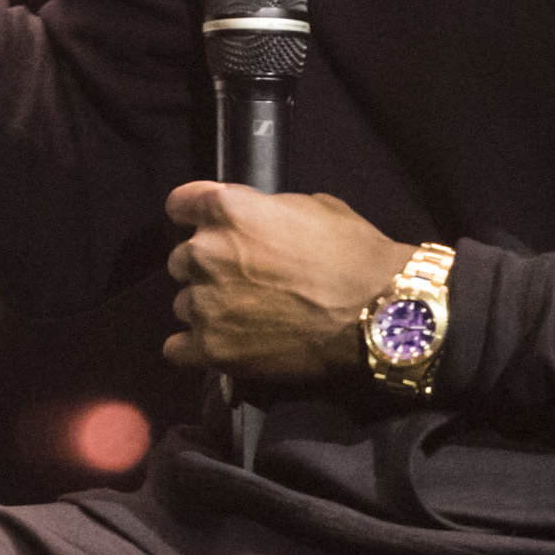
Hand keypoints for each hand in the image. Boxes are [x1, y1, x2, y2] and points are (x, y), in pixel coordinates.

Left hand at [161, 183, 415, 383]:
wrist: (379, 312)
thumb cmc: (352, 253)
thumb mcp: (309, 206)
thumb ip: (264, 211)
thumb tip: (253, 222)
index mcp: (226, 210)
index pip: (179, 205)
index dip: (191, 216)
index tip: (201, 226)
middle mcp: (205, 253)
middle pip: (181, 259)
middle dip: (207, 267)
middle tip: (240, 280)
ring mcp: (205, 303)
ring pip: (183, 304)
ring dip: (206, 308)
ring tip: (242, 318)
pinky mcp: (212, 349)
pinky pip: (176, 349)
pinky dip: (193, 348)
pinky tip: (216, 346)